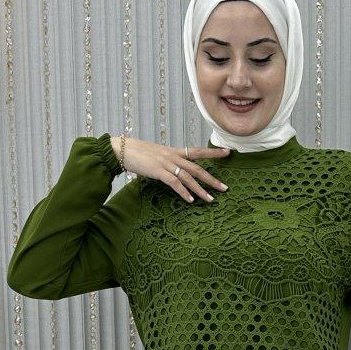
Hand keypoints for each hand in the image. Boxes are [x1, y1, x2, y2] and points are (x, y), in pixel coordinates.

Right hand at [109, 135, 230, 202]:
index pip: (198, 151)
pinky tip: (190, 200)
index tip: (228, 152)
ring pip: (189, 177)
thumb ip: (170, 162)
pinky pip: (174, 183)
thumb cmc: (139, 154)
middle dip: (212, 179)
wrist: (123, 149)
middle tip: (225, 188)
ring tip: (211, 200)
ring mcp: (166, 163)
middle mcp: (174, 156)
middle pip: (198, 168)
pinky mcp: (158, 171)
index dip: (213, 152)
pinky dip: (183, 192)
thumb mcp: (159, 155)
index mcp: (175, 151)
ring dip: (200, 190)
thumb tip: (177, 171)